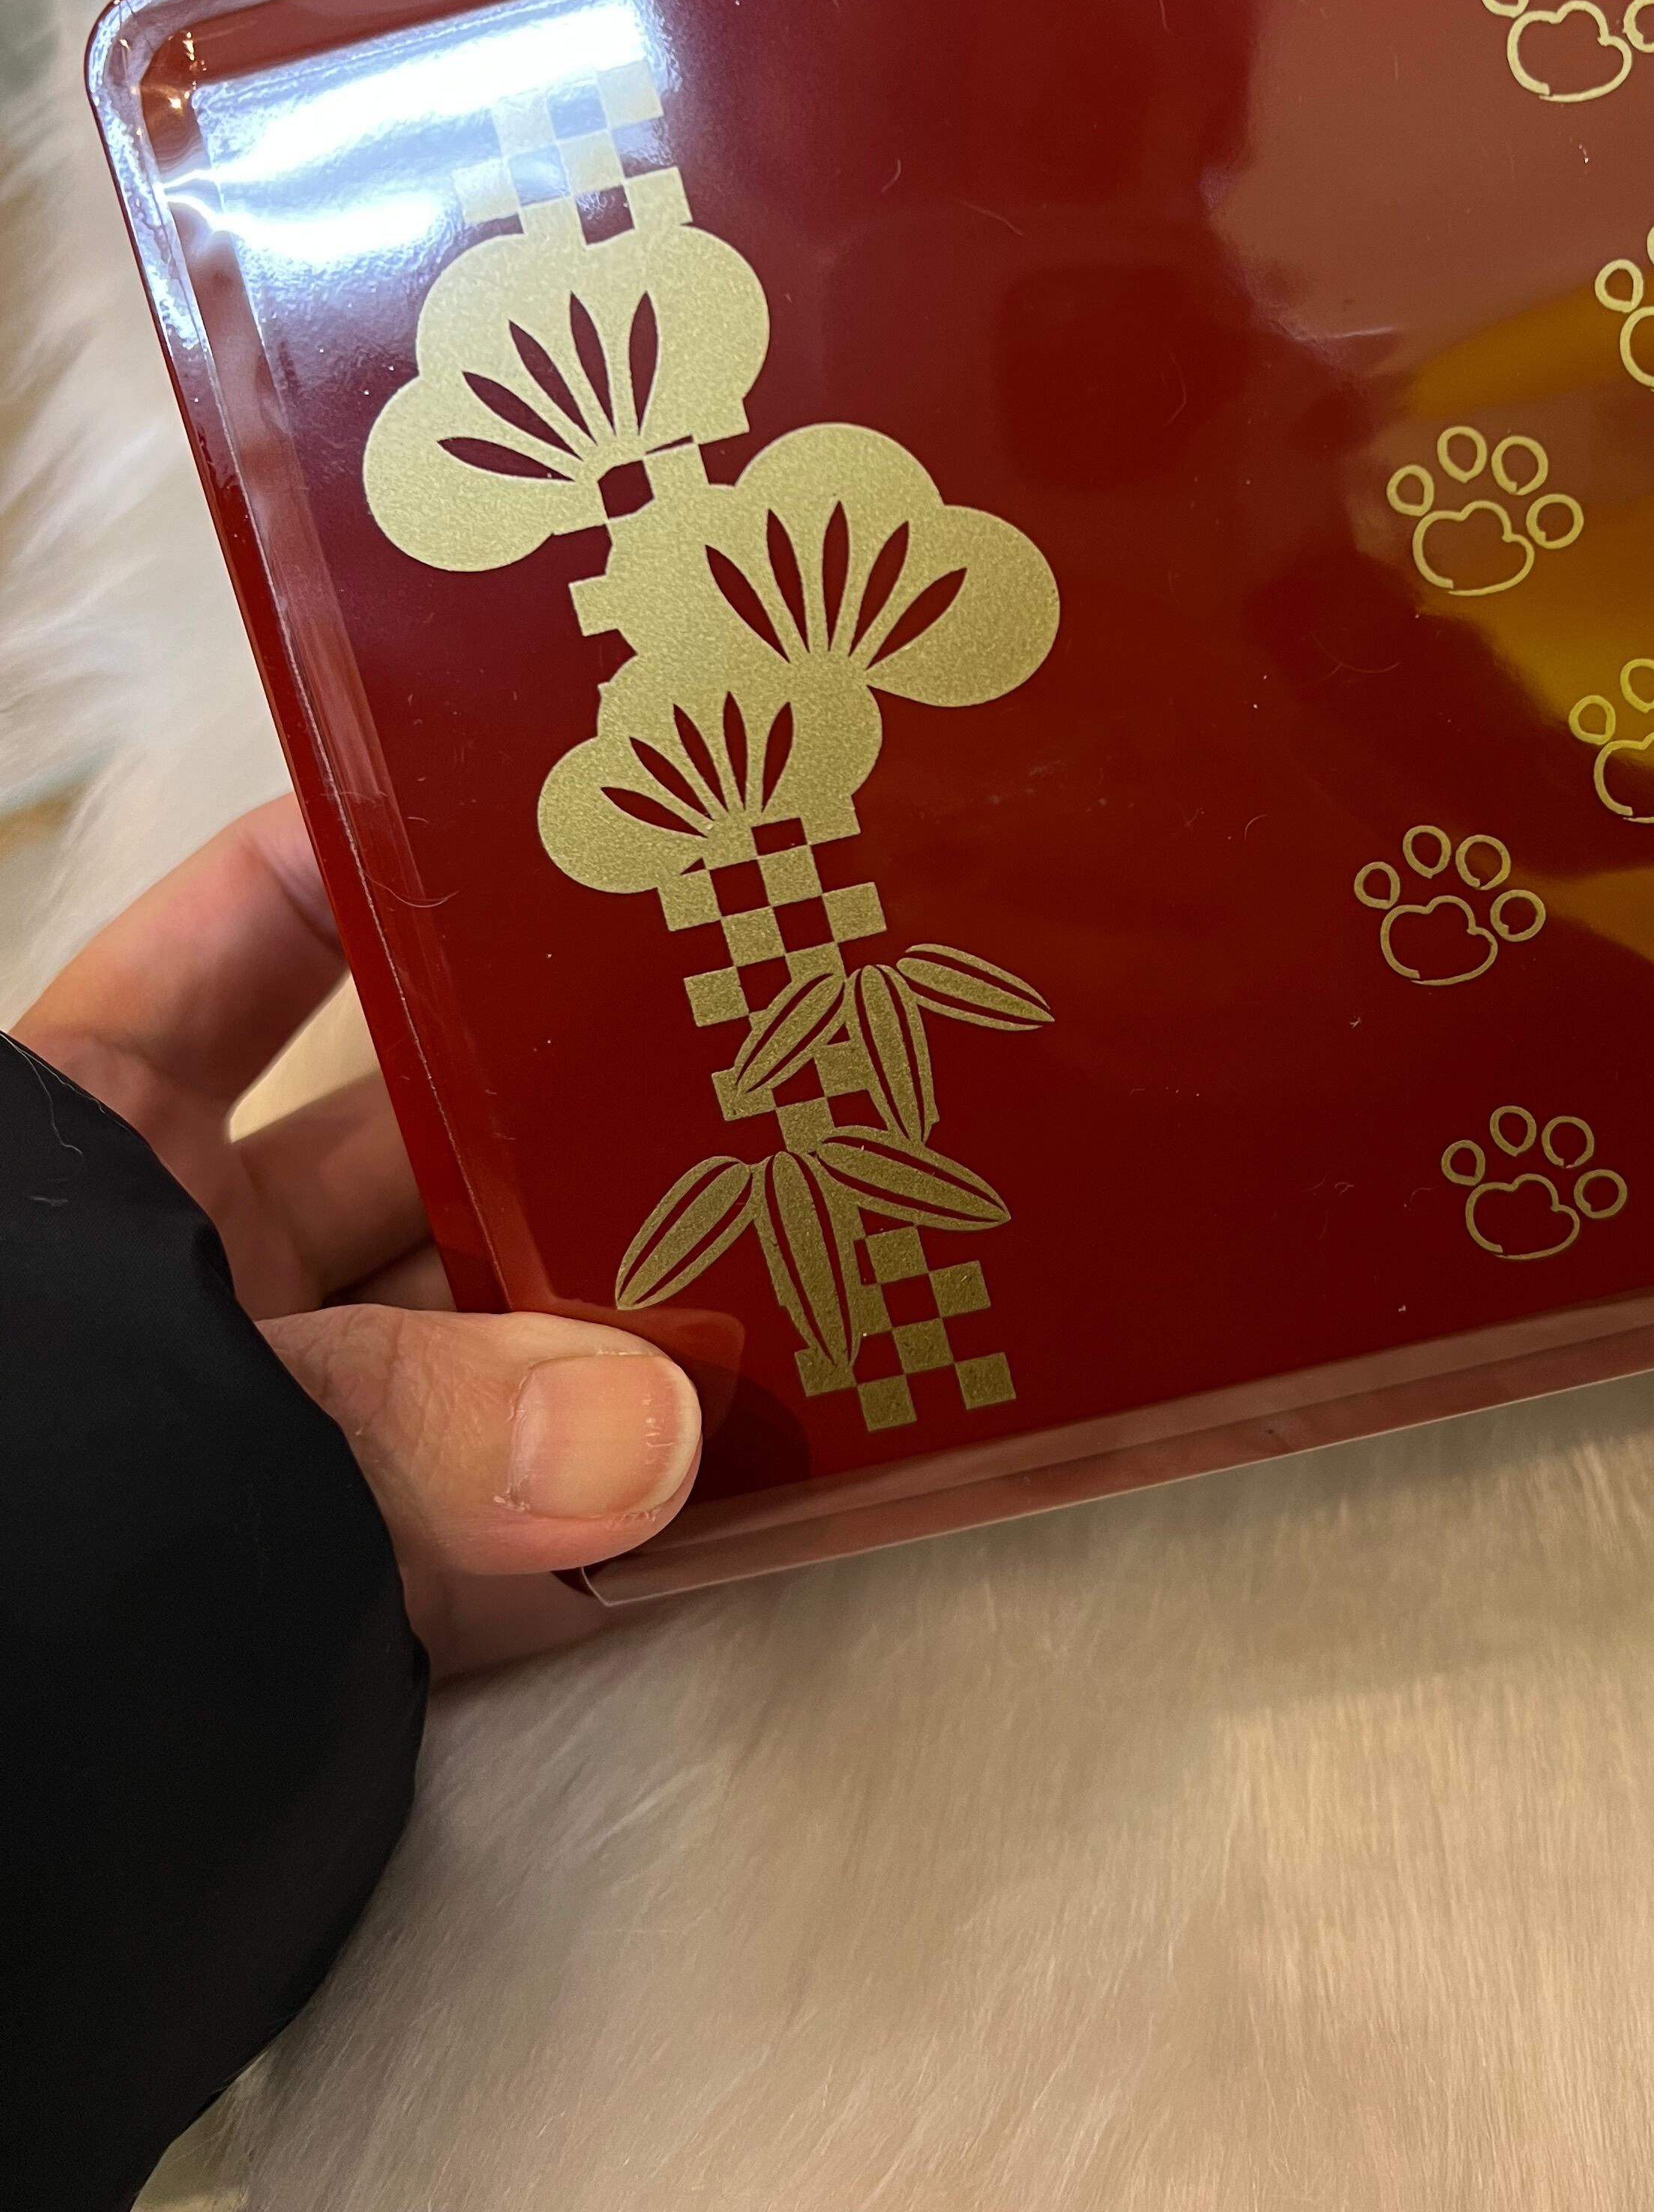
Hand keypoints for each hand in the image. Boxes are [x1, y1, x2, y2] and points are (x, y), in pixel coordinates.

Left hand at [13, 797, 702, 1677]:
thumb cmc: (9, 1527)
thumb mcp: (166, 1424)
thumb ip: (401, 1427)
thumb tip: (664, 1435)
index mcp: (94, 1137)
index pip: (254, 935)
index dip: (393, 857)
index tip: (584, 823)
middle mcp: (192, 1258)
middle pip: (418, 1140)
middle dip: (573, 1113)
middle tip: (767, 1056)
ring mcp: (278, 1423)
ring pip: (483, 1331)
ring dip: (625, 1324)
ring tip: (809, 1262)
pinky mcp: (341, 1594)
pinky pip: (500, 1537)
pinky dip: (612, 1529)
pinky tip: (749, 1486)